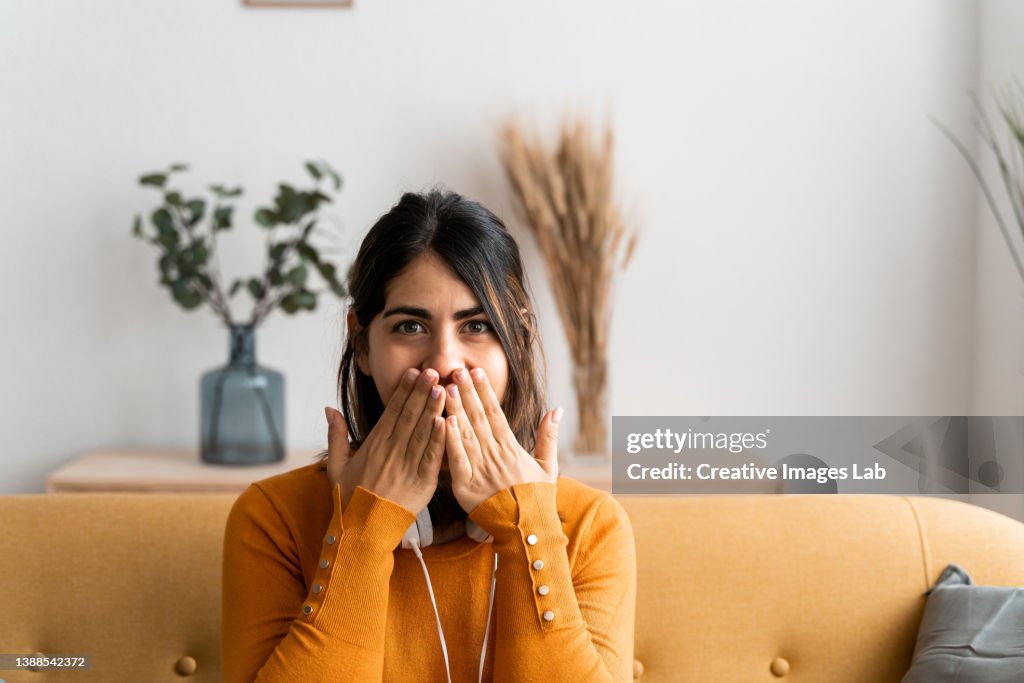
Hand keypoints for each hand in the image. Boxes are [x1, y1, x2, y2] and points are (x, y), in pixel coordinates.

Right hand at [325, 368, 446, 513]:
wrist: (362, 531)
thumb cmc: (350, 499)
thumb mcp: (336, 466)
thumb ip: (335, 435)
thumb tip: (329, 408)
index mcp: (374, 445)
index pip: (392, 412)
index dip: (404, 391)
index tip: (413, 372)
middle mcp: (391, 452)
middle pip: (409, 416)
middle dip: (421, 392)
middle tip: (432, 370)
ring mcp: (407, 467)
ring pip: (422, 432)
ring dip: (433, 409)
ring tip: (443, 388)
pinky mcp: (422, 483)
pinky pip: (431, 457)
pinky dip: (439, 439)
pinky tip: (445, 422)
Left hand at [443, 367, 560, 512]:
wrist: (528, 533)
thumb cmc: (537, 500)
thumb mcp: (548, 467)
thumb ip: (549, 436)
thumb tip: (556, 409)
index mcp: (512, 448)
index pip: (495, 413)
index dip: (485, 391)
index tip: (476, 371)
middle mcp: (496, 456)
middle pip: (478, 418)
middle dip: (466, 392)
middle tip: (455, 369)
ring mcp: (480, 471)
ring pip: (465, 434)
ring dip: (455, 409)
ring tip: (445, 388)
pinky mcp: (466, 488)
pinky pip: (457, 460)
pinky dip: (451, 441)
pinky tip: (443, 422)